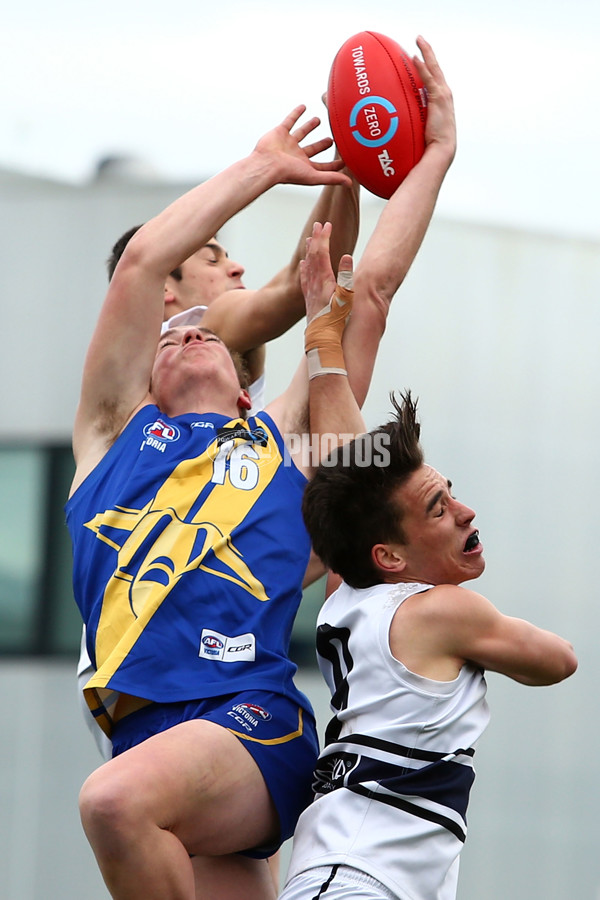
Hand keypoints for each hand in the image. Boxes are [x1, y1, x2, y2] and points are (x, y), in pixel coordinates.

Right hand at [253, 106, 351, 187]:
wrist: (266, 165)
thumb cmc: (287, 174)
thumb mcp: (314, 176)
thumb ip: (332, 178)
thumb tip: (349, 183)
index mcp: (305, 167)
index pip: (323, 166)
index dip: (334, 164)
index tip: (345, 160)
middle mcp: (297, 156)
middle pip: (313, 149)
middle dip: (322, 145)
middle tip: (332, 140)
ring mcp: (288, 143)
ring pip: (302, 133)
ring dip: (310, 126)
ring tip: (318, 119)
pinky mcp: (280, 133)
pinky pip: (289, 121)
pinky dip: (296, 113)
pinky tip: (303, 107)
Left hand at [301, 221, 352, 322]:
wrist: (322, 340)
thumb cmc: (336, 321)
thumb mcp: (346, 298)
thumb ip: (346, 276)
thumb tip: (346, 256)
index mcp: (324, 281)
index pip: (322, 253)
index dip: (324, 238)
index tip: (326, 224)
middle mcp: (314, 284)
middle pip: (313, 256)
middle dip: (316, 239)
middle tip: (318, 225)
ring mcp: (310, 291)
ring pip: (307, 265)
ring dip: (310, 251)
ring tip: (310, 238)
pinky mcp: (309, 299)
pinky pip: (304, 278)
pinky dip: (304, 268)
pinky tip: (303, 264)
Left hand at [412, 37, 456, 162]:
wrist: (439, 151)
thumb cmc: (430, 144)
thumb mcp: (422, 128)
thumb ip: (414, 118)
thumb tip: (399, 119)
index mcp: (441, 100)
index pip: (434, 78)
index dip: (427, 65)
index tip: (419, 55)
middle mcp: (444, 95)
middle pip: (435, 68)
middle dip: (428, 52)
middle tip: (420, 39)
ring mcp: (443, 96)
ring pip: (434, 68)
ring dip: (426, 53)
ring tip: (419, 40)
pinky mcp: (439, 99)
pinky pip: (429, 79)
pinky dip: (423, 68)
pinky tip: (416, 58)